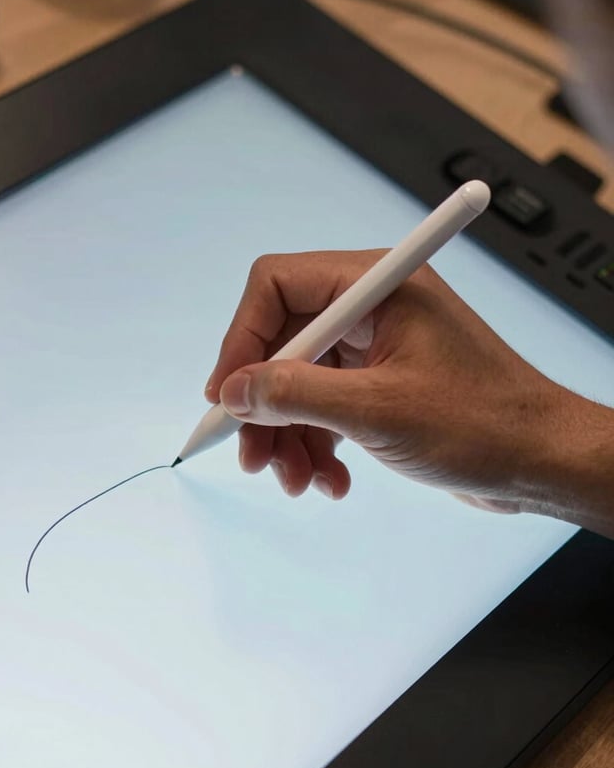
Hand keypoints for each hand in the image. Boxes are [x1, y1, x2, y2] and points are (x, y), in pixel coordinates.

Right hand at [204, 250, 578, 513]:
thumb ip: (297, 396)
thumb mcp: (378, 411)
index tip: (226, 395)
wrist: (541, 463)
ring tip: (296, 481)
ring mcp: (376, 348)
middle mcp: (372, 308)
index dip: (242, 339)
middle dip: (264, 406)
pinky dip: (318, 446)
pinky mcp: (380, 385)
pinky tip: (330, 481)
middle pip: (281, 343)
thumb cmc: (485, 423)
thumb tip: (235, 390)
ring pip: (298, 383)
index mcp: (377, 286)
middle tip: (253, 457)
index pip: (276, 286)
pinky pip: (325, 408)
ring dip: (289, 437)